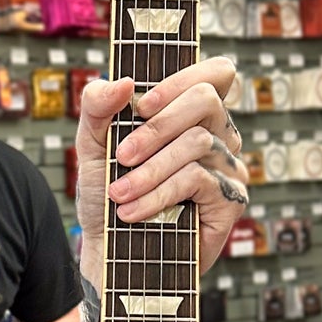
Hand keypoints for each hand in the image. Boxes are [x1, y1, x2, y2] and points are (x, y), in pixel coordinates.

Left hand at [75, 57, 247, 290]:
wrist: (106, 248)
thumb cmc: (105, 193)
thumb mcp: (91, 144)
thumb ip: (97, 106)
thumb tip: (122, 82)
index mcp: (190, 113)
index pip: (215, 73)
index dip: (182, 79)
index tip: (142, 104)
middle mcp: (217, 134)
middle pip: (206, 99)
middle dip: (157, 126)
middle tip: (122, 155)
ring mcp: (228, 166)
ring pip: (198, 142)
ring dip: (150, 170)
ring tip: (119, 193)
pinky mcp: (230, 200)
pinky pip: (200, 179)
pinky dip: (159, 194)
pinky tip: (134, 211)